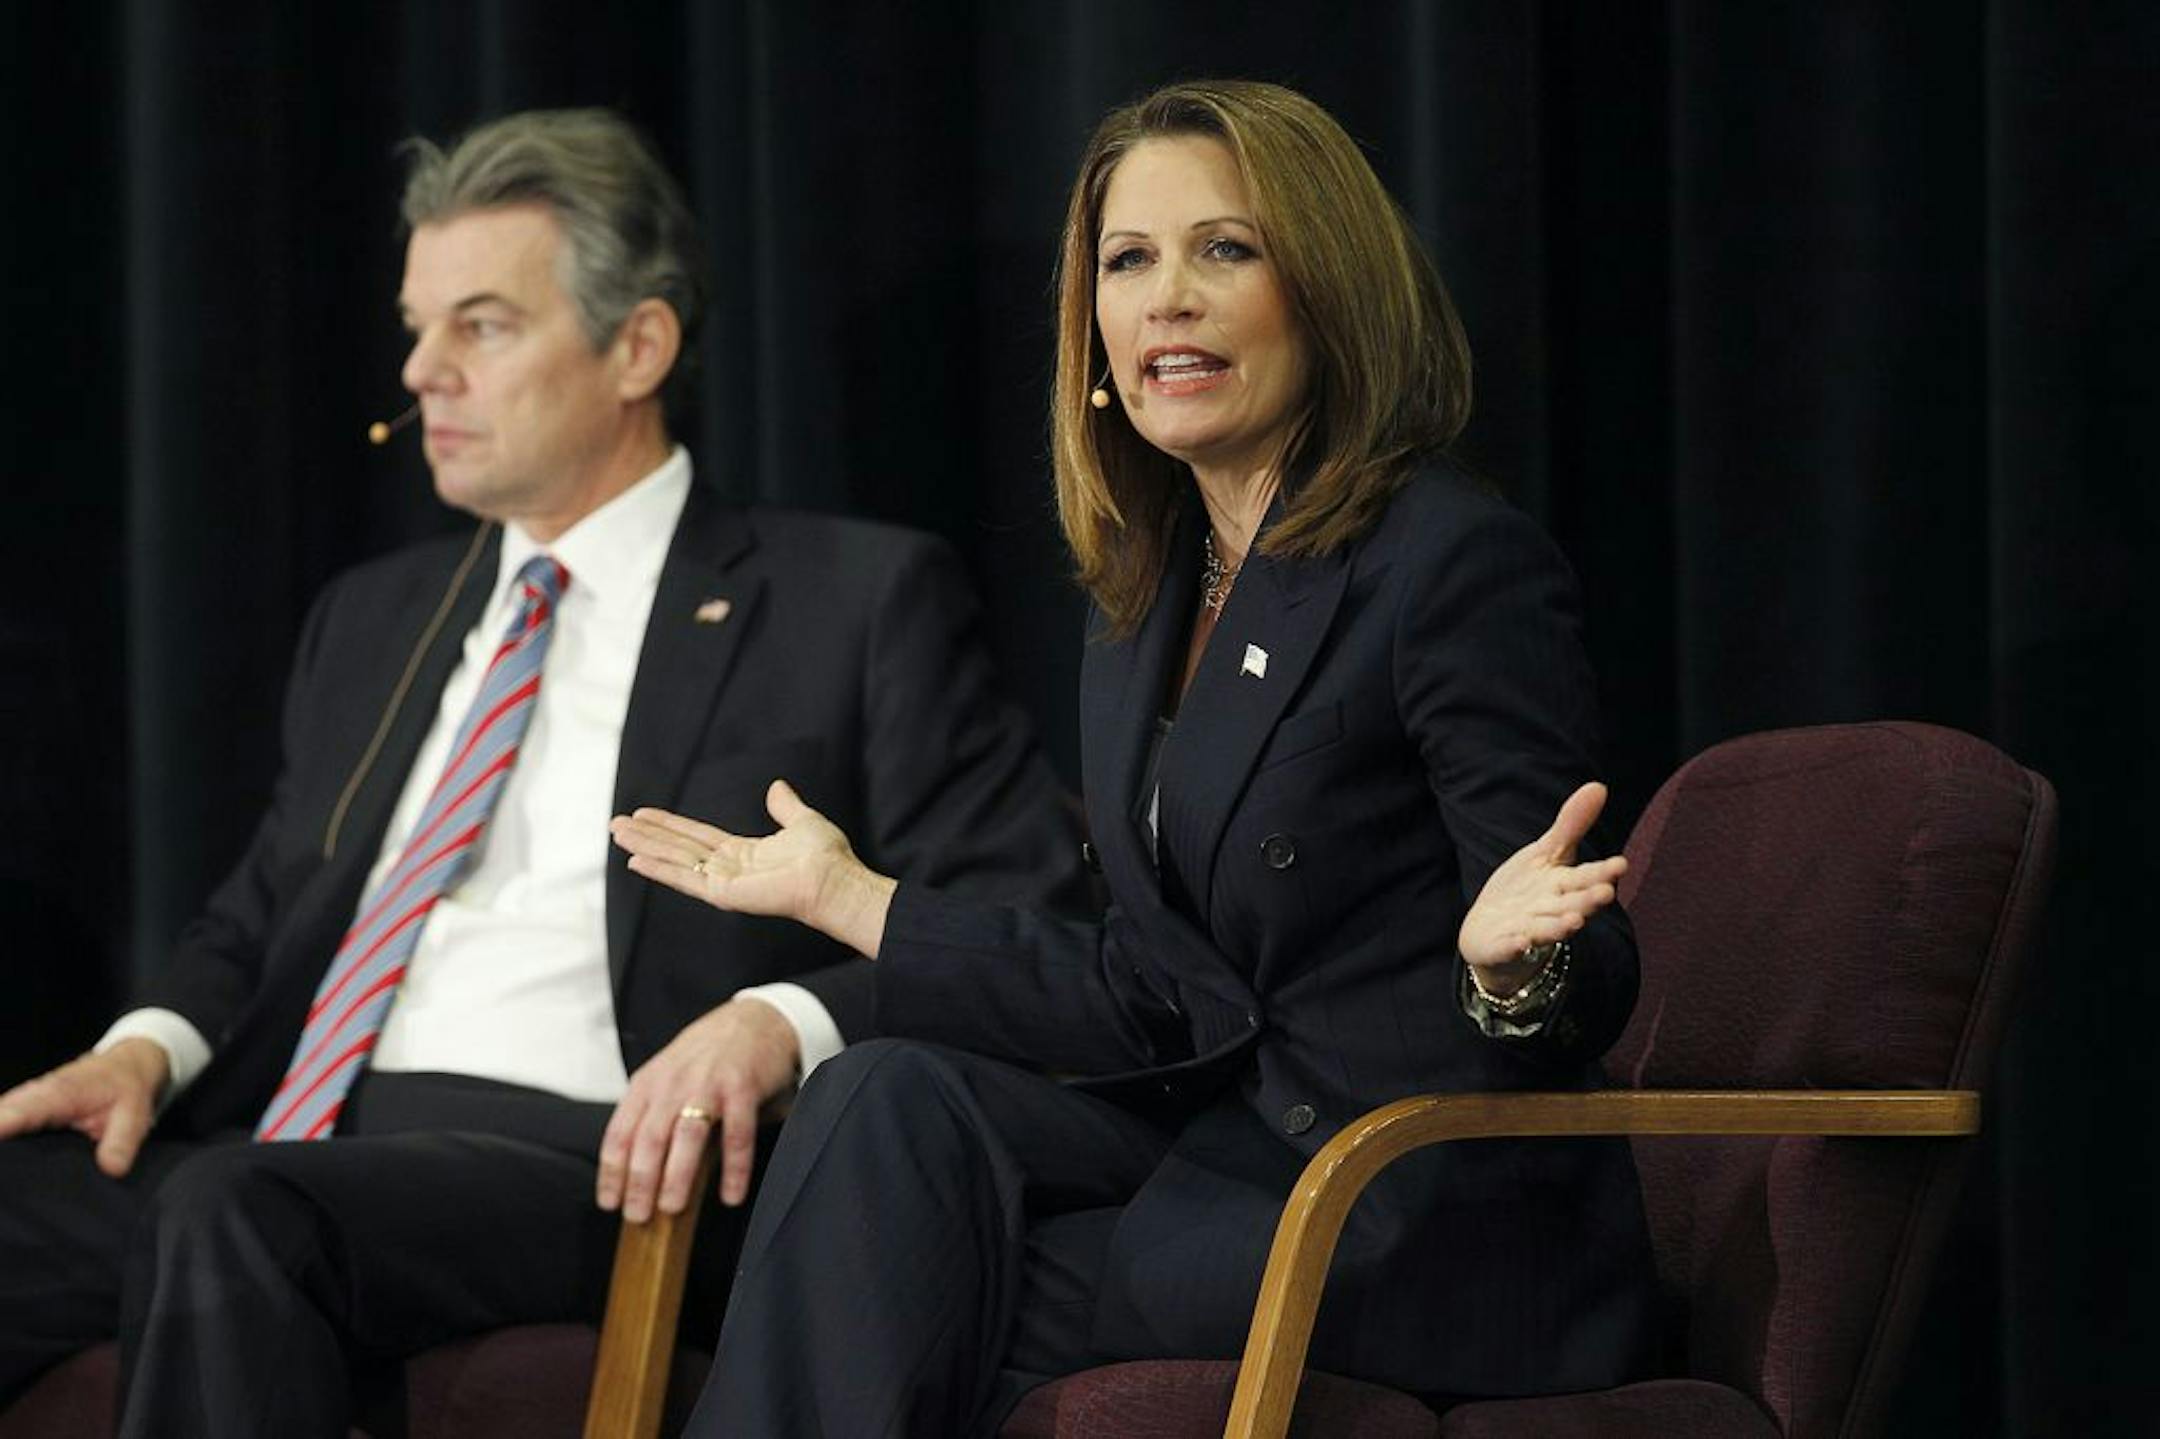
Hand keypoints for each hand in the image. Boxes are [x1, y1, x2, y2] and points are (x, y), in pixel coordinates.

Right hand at [0, 1038, 169, 1177]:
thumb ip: (122, 1141)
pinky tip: (2, 1168)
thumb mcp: (135, 1114)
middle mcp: (31, 1096)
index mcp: (58, 1094)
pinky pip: (1, 1124)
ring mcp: (21, 1103)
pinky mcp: (19, 1112)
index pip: (20, 1112)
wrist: (124, 1066)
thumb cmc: (126, 1088)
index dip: (2, 1125)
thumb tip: (111, 1169)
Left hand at [596, 997, 800, 1220]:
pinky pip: (737, 1135)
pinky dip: (734, 1168)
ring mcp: (708, 1085)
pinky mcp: (743, 1088)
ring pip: (686, 1137)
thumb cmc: (708, 1056)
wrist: (755, 1020)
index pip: (620, 1133)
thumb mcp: (668, 1076)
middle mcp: (673, 1084)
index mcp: (648, 1084)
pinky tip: (731, 1195)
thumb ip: (653, 1114)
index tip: (610, 1203)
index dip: (612, 1172)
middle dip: (640, 1182)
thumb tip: (637, 1172)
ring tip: (671, 1208)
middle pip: (649, 1139)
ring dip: (676, 1176)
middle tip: (638, 1217)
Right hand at [609, 779, 896, 956]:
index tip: (643, 812)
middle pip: (677, 847)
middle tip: (615, 824)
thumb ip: (785, 806)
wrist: (833, 878)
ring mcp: (722, 882)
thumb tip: (777, 786)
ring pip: (674, 860)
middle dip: (647, 835)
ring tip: (617, 834)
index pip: (696, 836)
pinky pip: (684, 878)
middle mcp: (727, 869)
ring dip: (644, 846)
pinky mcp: (722, 893)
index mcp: (743, 853)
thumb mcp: (802, 821)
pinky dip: (659, 869)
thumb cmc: (825, 857)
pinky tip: (635, 860)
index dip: (669, 824)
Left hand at [1458, 782, 1627, 990]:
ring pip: (1548, 930)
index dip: (1603, 872)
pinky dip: (1514, 945)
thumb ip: (1571, 825)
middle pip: (1573, 905)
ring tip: (1574, 922)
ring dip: (1560, 927)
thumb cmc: (1529, 890)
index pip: (1587, 877)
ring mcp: (1528, 931)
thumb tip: (1599, 786)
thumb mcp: (1547, 853)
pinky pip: (1508, 947)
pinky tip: (1518, 940)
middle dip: (1588, 901)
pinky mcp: (1502, 947)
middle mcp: (1552, 911)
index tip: (1621, 864)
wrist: (1492, 932)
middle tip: (1606, 893)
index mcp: (1564, 886)